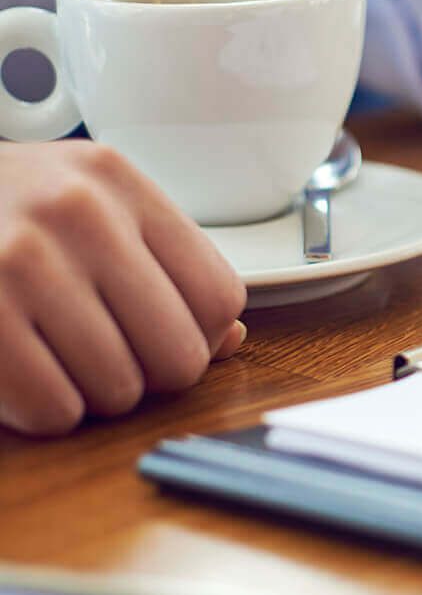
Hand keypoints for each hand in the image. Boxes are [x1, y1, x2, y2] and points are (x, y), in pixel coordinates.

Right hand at [0, 142, 245, 435]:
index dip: (199, 335)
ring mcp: (20, 260)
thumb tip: (228, 340)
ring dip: (95, 395)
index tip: (163, 335)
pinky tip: (26, 378)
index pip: (218, 297)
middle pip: (179, 353)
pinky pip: (53, 408)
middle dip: (150, 375)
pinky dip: (46, 412)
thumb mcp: (84, 206)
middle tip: (111, 359)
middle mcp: (77, 212)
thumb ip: (160, 266)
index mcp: (118, 182)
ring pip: (119, 388)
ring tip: (61, 362)